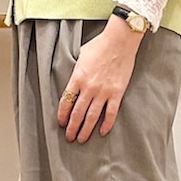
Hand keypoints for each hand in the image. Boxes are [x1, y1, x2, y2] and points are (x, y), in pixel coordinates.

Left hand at [57, 17, 144, 141]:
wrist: (119, 40)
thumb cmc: (100, 45)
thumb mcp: (81, 57)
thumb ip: (77, 72)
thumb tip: (75, 81)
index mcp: (77, 78)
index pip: (66, 102)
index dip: (62, 115)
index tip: (61, 123)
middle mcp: (89, 88)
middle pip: (77, 113)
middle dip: (72, 128)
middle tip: (69, 137)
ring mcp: (103, 92)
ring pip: (92, 116)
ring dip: (86, 130)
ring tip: (81, 139)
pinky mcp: (117, 93)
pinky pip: (111, 113)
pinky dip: (106, 124)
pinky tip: (102, 132)